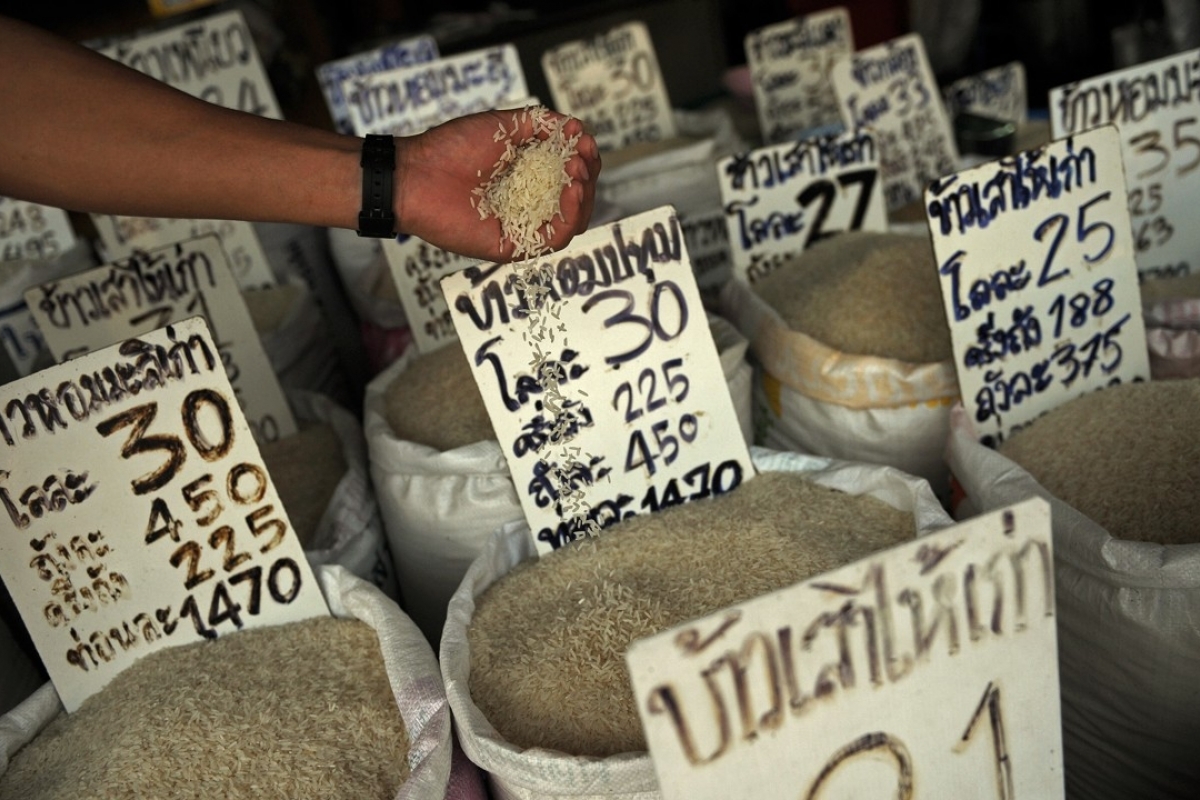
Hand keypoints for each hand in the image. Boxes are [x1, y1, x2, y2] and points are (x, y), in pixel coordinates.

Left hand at [394, 108, 600, 262]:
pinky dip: (571, 216)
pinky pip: (554, 239)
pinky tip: (572, 191)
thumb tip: (576, 126)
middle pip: (577, 199)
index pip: (570, 175)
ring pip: (572, 222)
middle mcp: (528, 204)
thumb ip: (540, 125)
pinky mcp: (514, 245)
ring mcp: (522, 226)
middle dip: (587, 176)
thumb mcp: (503, 126)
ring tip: (577, 173)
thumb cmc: (450, 148)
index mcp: (527, 178)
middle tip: (581, 158)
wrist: (416, 174)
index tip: (585, 141)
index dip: (585, 158)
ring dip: (584, 196)